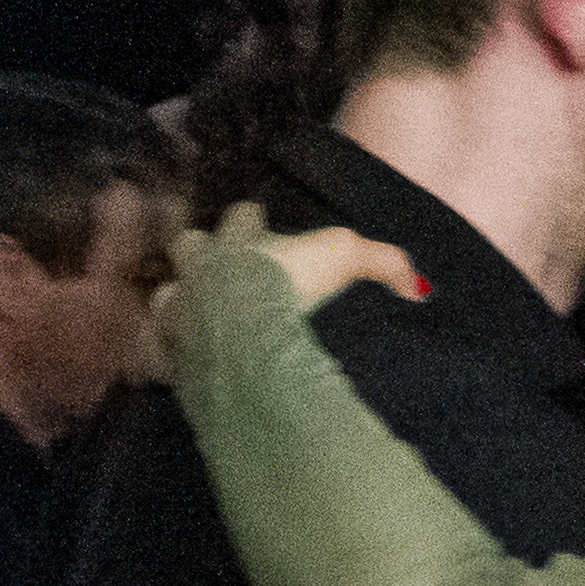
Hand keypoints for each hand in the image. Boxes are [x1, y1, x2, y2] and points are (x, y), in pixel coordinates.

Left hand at [151, 205, 427, 385]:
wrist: (244, 342)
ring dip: (181, 307)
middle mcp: (198, 270)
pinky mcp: (174, 357)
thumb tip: (418, 285)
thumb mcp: (347, 260)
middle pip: (188, 248)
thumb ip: (384, 264)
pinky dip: (177, 360)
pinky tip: (193, 369)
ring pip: (167, 300)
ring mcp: (180, 313)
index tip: (257, 221)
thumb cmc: (291, 289)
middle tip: (219, 269)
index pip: (239, 217)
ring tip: (200, 320)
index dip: (249, 220)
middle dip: (199, 255)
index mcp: (236, 240)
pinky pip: (166, 356)